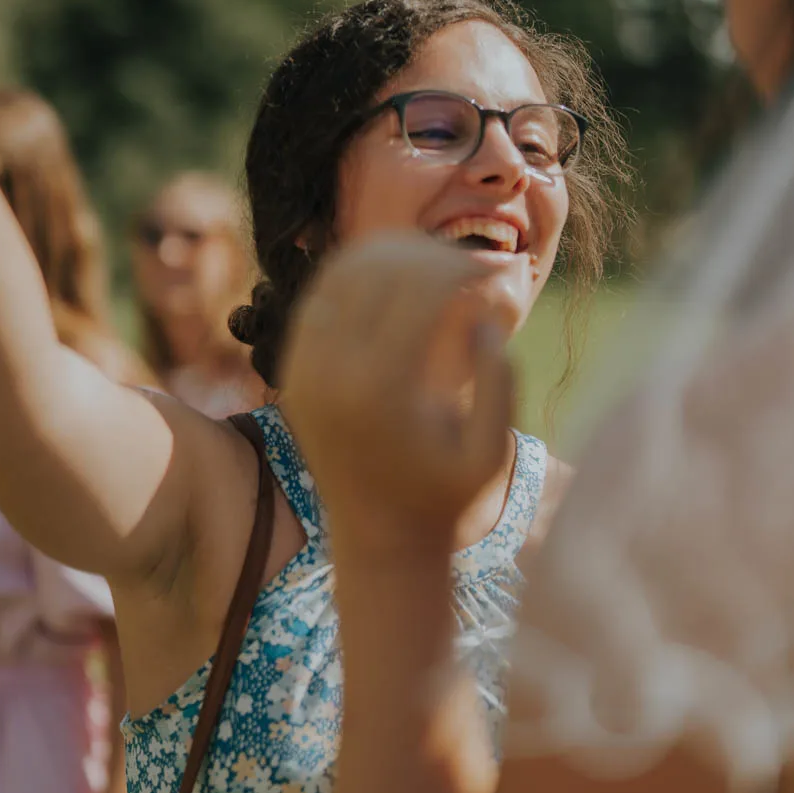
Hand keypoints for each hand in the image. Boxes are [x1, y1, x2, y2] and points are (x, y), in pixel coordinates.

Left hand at [281, 232, 513, 559]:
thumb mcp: (491, 455)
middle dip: (432, 254)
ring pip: (342, 273)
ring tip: (438, 264)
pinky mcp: (293, 370)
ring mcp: (304, 369)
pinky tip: (398, 279)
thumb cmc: (445, 498)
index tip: (497, 268)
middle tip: (469, 263)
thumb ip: (500, 386)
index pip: (420, 289)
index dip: (463, 267)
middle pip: (380, 270)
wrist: (377, 539)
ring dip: (392, 256)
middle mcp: (331, 372)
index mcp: (381, 388)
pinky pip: (320, 298)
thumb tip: (482, 320)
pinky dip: (357, 276)